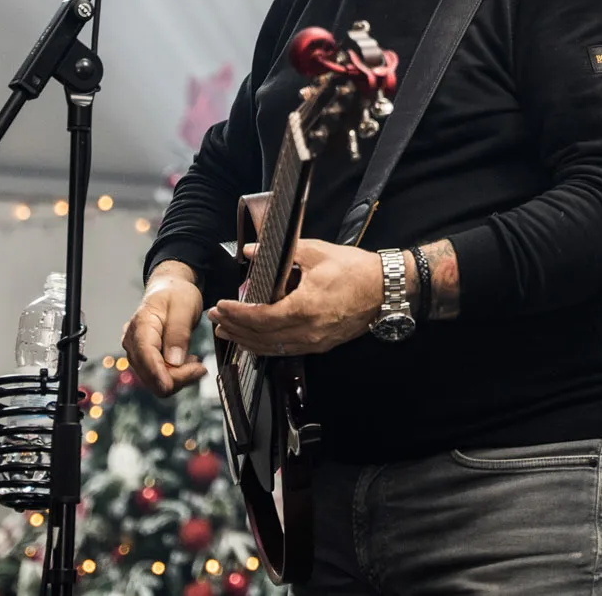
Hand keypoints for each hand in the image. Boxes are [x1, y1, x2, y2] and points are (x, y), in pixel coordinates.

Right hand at [123, 262, 205, 396]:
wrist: (169, 290)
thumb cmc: (176, 295)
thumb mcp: (184, 307)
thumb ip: (179, 333)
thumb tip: (174, 362)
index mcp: (141, 326)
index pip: (146, 356)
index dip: (159, 374)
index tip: (172, 386)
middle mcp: (132, 343)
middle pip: (150, 374)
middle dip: (176, 377)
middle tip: (201, 368)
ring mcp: (136, 353)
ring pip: (154, 380)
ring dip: (177, 377)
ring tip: (196, 362)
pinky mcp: (144, 359)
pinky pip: (157, 377)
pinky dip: (174, 375)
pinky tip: (187, 362)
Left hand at [210, 239, 381, 356]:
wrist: (385, 290)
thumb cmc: (355, 271)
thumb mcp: (316, 252)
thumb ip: (280, 252)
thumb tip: (251, 251)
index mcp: (304, 308)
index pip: (260, 317)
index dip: (237, 314)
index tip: (221, 307)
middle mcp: (307, 331)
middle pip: (261, 337)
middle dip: (235, 329)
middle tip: (216, 320)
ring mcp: (314, 342)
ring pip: (272, 349)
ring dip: (247, 341)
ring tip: (228, 333)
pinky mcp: (320, 345)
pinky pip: (286, 350)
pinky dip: (266, 346)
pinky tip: (255, 341)